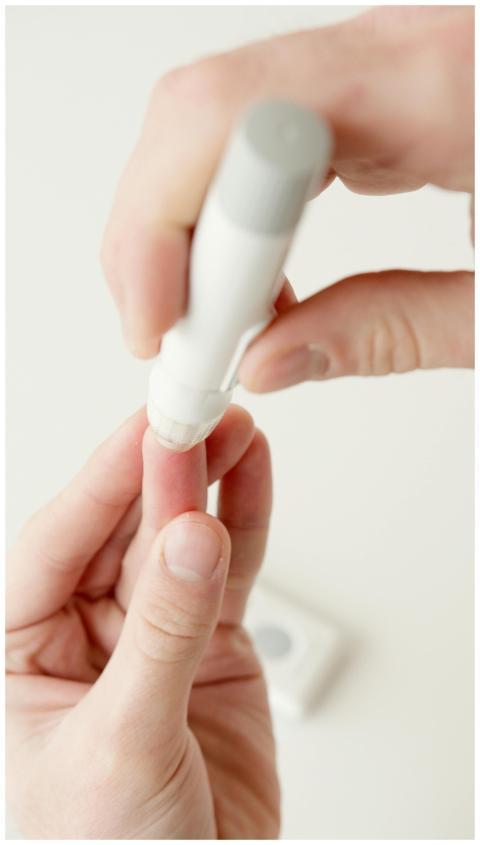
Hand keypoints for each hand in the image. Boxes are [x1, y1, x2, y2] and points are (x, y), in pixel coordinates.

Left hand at [6, 407, 279, 838]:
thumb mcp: (119, 744)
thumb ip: (161, 637)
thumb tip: (189, 543)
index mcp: (24, 651)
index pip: (54, 544)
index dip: (101, 481)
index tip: (145, 434)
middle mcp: (87, 632)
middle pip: (123, 529)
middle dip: (161, 473)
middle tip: (196, 419)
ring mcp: (155, 633)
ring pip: (179, 539)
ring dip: (206, 483)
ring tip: (232, 431)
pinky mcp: (213, 645)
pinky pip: (230, 570)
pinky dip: (244, 519)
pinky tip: (250, 472)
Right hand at [101, 6, 472, 389]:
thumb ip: (391, 331)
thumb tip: (270, 362)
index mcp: (445, 78)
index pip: (232, 116)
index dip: (164, 225)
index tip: (165, 330)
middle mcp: (399, 52)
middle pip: (204, 118)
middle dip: (159, 239)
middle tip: (173, 343)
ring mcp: (384, 72)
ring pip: (221, 130)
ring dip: (191, 236)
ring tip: (214, 328)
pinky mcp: (384, 102)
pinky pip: (270, 149)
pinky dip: (241, 223)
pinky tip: (260, 289)